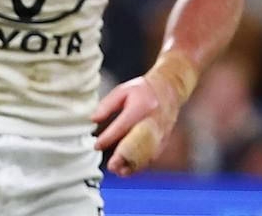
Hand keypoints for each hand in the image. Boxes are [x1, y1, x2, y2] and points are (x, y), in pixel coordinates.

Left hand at [92, 52, 197, 176]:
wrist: (169, 90)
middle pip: (138, 143)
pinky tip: (129, 170)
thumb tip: (92, 120)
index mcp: (141, 107)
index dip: (109, 137)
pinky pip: (153, 155)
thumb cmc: (141, 90)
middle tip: (111, 166)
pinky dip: (141, 164)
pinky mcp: (164, 140)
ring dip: (133, 164)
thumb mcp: (122, 90)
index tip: (96, 145)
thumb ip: (107, 105)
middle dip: (124, 156)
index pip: (123, 125)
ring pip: (147, 153)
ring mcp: (161, 132)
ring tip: (118, 171)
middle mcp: (152, 122)